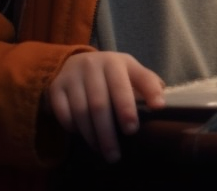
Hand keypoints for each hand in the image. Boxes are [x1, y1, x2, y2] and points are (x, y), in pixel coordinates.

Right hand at [47, 51, 165, 163]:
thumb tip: (160, 105)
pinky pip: (62, 112)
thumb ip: (148, 85)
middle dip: (108, 133)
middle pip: (100, 104)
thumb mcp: (132, 72)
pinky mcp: (55, 86)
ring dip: (91, 135)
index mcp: (117, 62)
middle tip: (115, 155)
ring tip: (101, 151)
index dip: (128, 107)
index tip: (133, 129)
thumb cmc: (113, 74)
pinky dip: (73, 127)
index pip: (123, 86)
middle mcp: (93, 65)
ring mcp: (72, 75)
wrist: (77, 61)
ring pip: (80, 111)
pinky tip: (83, 136)